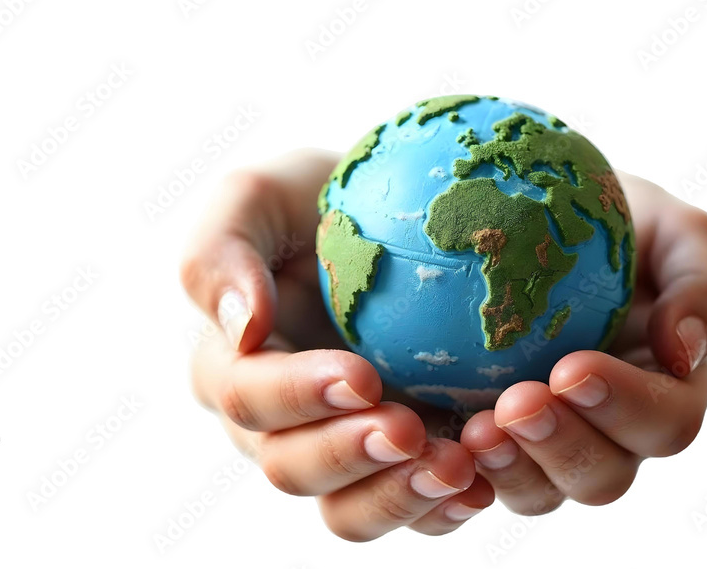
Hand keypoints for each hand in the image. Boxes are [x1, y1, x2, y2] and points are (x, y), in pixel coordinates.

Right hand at [180, 149, 492, 540]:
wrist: (397, 221)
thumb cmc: (320, 201)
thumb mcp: (261, 195)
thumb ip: (222, 252)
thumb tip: (244, 326)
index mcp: (232, 365)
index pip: (247, 396)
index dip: (298, 395)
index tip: (360, 375)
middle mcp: (278, 424)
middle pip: (293, 468)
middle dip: (350, 455)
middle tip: (411, 429)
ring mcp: (341, 451)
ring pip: (349, 510)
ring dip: (399, 497)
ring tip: (457, 470)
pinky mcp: (398, 463)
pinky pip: (412, 509)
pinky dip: (444, 507)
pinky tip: (483, 485)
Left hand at [459, 172, 706, 513]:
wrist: (528, 217)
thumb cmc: (611, 219)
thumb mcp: (673, 230)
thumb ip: (703, 285)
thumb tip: (684, 350)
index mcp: (666, 389)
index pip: (665, 422)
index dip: (624, 407)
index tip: (571, 369)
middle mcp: (610, 432)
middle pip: (602, 477)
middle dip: (561, 446)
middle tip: (514, 403)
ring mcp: (546, 446)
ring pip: (539, 493)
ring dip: (509, 469)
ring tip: (473, 430)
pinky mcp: (487, 446)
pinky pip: (474, 487)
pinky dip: (457, 476)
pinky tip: (432, 443)